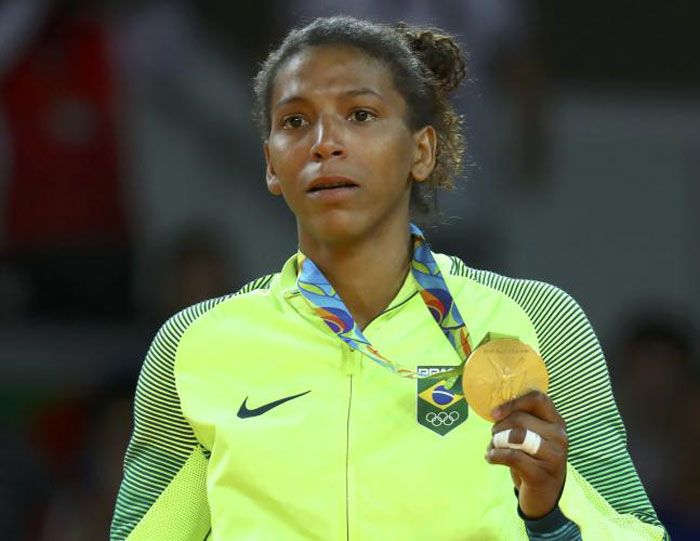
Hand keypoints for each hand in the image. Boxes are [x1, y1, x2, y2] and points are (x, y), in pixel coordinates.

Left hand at [484, 390, 567, 518]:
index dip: (513, 402)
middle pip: (520, 418)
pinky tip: (490, 458)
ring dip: (496, 440)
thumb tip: (495, 410)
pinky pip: (511, 456)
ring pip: (516, 435)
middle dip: (499, 427)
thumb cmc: (532, 458)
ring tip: (492, 447)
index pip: (538, 398)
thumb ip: (522, 420)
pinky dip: (495, 455)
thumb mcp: (532, 436)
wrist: (543, 496)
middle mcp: (559, 436)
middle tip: (493, 437)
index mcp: (556, 422)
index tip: (494, 414)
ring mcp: (553, 456)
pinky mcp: (541, 473)